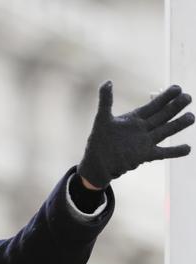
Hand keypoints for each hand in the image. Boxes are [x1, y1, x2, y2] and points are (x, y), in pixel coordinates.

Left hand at [78, 81, 193, 188]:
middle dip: (175, 107)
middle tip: (188, 97)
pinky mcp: (146, 155)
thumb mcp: (102, 118)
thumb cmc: (99, 140)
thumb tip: (108, 81)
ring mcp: (145, 142)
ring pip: (166, 131)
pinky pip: (164, 152)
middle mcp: (143, 129)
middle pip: (162, 116)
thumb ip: (105, 100)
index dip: (165, 97)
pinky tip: (188, 148)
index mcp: (134, 118)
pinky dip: (175, 151)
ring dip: (178, 124)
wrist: (98, 162)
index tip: (177, 88)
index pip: (153, 105)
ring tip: (191, 117)